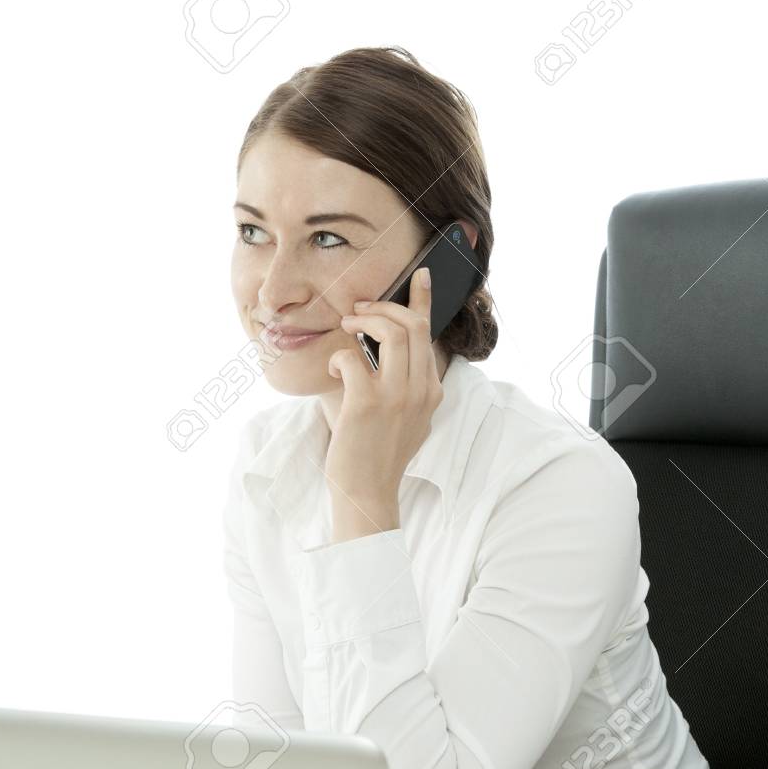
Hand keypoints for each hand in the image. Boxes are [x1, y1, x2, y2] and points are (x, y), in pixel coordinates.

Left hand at [326, 266, 443, 542]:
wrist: (368, 492)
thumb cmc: (378, 455)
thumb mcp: (406, 418)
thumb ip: (406, 385)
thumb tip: (386, 348)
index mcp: (432, 391)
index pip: (430, 334)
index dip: (425, 300)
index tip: (422, 275)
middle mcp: (421, 390)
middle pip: (412, 325)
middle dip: (382, 307)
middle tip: (359, 311)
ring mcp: (397, 397)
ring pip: (391, 332)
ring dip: (364, 321)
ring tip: (347, 328)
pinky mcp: (367, 404)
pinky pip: (353, 358)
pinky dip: (340, 357)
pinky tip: (335, 371)